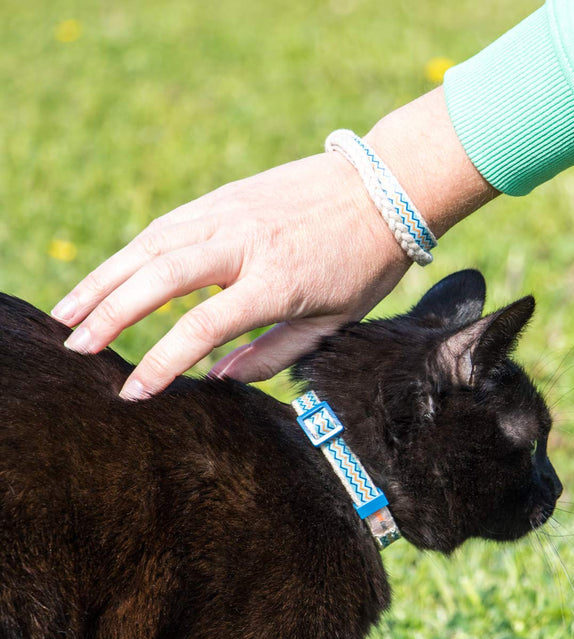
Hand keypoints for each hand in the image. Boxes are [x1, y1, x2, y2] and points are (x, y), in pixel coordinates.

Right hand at [53, 153, 411, 398]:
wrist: (383, 188)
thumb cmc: (365, 263)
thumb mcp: (332, 322)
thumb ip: (274, 355)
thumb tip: (219, 378)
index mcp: (275, 282)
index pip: (201, 327)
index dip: (161, 363)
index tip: (133, 392)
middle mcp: (244, 243)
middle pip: (158, 278)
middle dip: (108, 315)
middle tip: (74, 349)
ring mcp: (230, 212)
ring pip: (150, 245)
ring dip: (103, 278)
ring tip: (68, 312)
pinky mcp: (225, 196)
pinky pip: (167, 225)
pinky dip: (132, 252)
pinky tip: (111, 274)